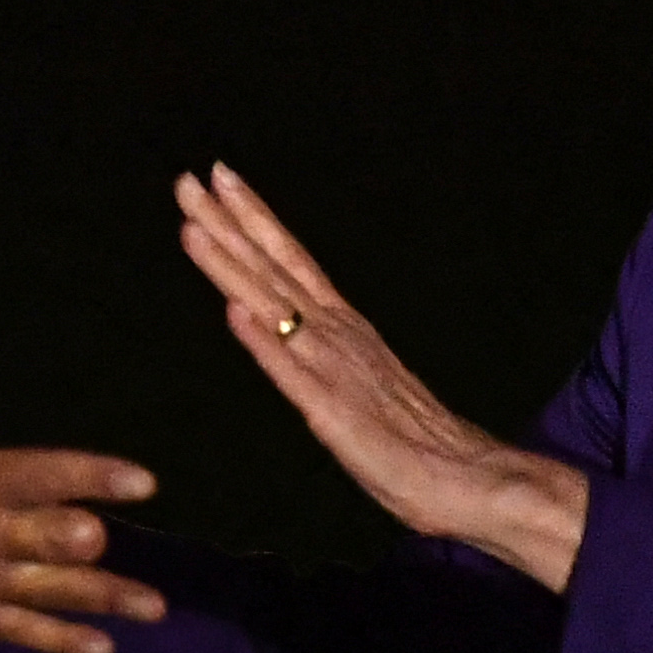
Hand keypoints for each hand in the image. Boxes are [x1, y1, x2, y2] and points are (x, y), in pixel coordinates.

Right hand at [0, 314, 163, 652]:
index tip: (144, 481)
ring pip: (52, 593)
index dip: (98, 476)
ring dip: (105, 600)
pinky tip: (100, 650)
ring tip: (153, 610)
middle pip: (60, 542)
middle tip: (135, 552)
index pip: (45, 475)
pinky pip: (18, 631)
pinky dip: (61, 641)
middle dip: (97, 545)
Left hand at [180, 165, 589, 588]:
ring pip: (273, 305)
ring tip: (194, 226)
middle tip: (188, 179)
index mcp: (342, 325)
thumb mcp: (352, 380)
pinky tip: (233, 311)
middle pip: (275, 267)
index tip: (217, 175)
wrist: (464, 477)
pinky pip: (290, 372)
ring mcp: (333, 368)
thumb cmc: (408, 439)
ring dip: (232, 265)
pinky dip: (263, 339)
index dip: (252, 218)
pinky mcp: (332, 412)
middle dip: (229, 222)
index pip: (289, 259)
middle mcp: (337, 333)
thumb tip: (271, 317)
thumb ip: (316, 349)